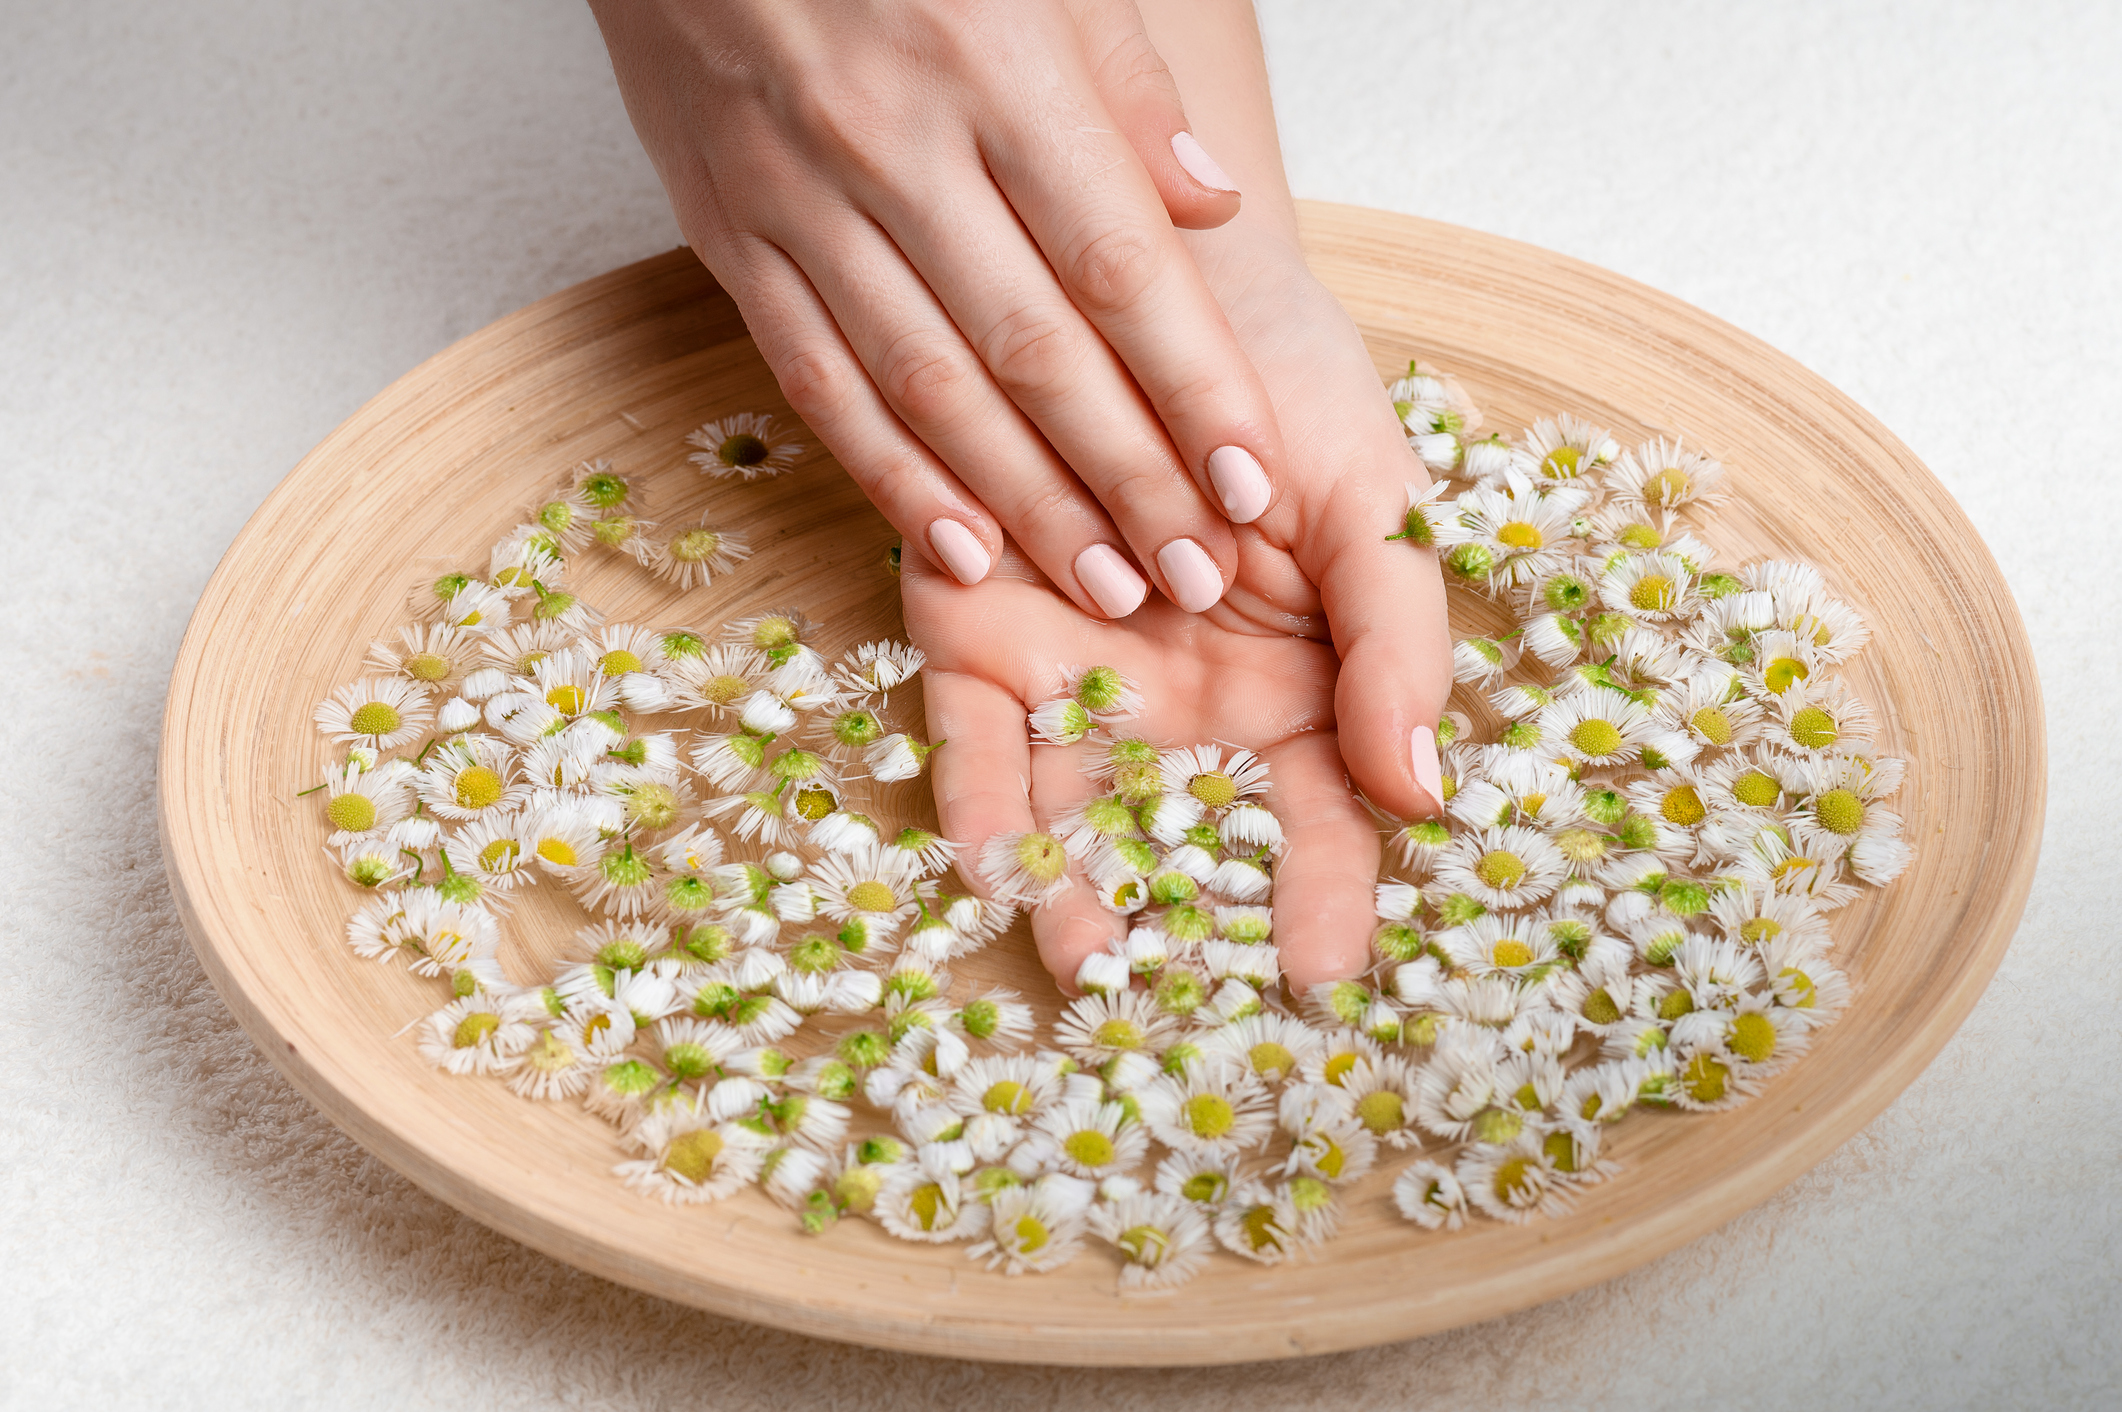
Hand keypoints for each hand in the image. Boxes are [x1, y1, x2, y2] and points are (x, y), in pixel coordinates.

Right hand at [591, 0, 1294, 618]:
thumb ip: (1126, 87)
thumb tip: (1211, 214)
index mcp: (997, 69)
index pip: (1119, 266)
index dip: (1193, 387)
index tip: (1251, 481)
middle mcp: (899, 146)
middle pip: (1034, 352)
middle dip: (1128, 478)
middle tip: (1198, 572)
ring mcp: (800, 198)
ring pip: (929, 388)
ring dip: (1026, 504)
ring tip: (1106, 586)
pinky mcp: (727, 234)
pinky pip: (815, 380)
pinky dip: (889, 474)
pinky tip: (959, 548)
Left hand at [906, 172, 1457, 993]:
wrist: (1158, 282)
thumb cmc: (1287, 399)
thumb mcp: (1374, 511)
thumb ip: (1398, 646)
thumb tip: (1426, 795)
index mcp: (1288, 700)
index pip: (1312, 824)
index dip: (1318, 898)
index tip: (1317, 973)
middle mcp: (1178, 716)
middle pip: (1181, 844)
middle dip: (1180, 923)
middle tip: (1174, 999)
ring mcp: (1076, 685)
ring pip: (1069, 814)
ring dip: (1070, 889)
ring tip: (1080, 953)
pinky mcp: (975, 643)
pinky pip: (970, 741)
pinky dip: (976, 800)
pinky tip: (989, 859)